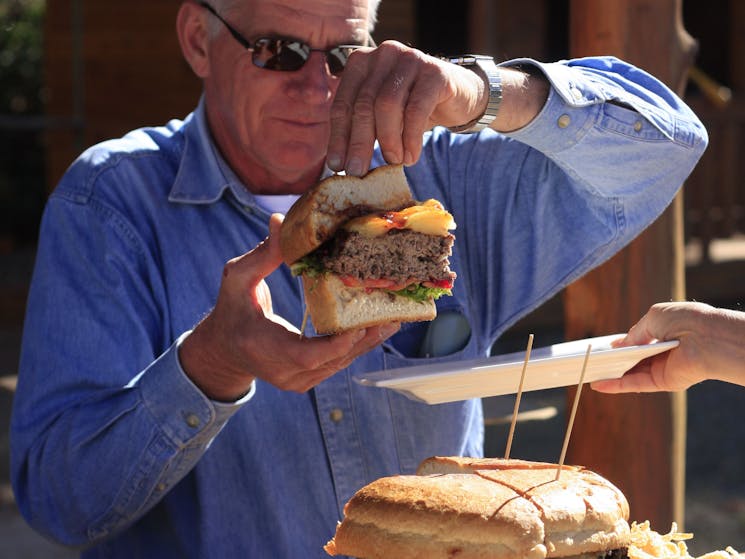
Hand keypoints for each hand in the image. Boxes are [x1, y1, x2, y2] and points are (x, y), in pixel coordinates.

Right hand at [179, 213, 399, 399]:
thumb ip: (261, 254)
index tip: (362, 324)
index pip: (307, 354)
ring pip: (340, 364)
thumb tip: (279, 221)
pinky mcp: (308, 381)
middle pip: (334, 360)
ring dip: (367, 342)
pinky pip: (337, 365)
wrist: (224, 351)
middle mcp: (283, 372)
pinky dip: (357, 346)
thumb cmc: (232, 311)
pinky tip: (377, 326)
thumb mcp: (237, 279)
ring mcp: (297, 381)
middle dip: (365, 337)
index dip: (338, 344)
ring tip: (393, 317)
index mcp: (263, 347)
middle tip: (391, 313)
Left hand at [326, 40, 485, 175]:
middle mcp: (383, 54)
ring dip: (388, 140)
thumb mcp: (382, 116)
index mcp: (361, 62)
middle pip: (363, 104)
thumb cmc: (413, 108)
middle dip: (359, 143)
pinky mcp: (434, 72)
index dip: (338, 137)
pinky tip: (411, 157)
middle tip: (358, 171)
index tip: (336, 166)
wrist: (459, 96)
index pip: (343, 103)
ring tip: (393, 161)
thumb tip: (340, 163)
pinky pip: (415, 110)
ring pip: (387, 105)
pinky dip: (410, 138)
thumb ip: (362, 128)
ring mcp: (410, 59)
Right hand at [591, 302, 744, 392]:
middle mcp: (662, 352)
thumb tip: (617, 345)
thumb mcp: (653, 318)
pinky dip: (616, 385)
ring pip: (630, 373)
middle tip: (589, 361)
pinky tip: (598, 385)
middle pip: (631, 359)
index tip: (601, 347)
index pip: (636, 341)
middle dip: (611, 360)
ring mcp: (661, 369)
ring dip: (609, 374)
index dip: (619, 344)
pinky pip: (635, 384)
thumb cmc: (685, 320)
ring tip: (587, 373)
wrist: (707, 338)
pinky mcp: (663, 383)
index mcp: (662, 333)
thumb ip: (634, 333)